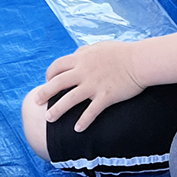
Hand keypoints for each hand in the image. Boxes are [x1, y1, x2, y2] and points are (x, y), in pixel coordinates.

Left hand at [25, 43, 145, 134]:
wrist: (140, 60)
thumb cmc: (122, 53)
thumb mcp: (99, 47)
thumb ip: (85, 51)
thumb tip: (77, 53)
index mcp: (81, 58)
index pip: (57, 66)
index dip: (49, 74)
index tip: (48, 82)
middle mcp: (84, 71)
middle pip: (57, 83)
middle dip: (44, 93)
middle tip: (36, 102)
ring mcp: (94, 84)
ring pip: (70, 99)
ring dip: (57, 110)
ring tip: (49, 119)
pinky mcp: (106, 96)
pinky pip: (91, 111)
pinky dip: (84, 121)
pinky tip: (77, 130)